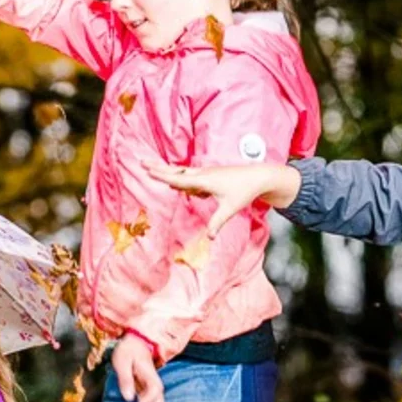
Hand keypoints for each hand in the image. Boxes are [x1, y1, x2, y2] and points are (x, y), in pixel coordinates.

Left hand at [112, 334, 163, 401]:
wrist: (136, 344)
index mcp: (149, 373)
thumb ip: (125, 378)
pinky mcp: (150, 394)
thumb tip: (128, 397)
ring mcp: (153, 389)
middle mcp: (154, 383)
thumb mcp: (122, 361)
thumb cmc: (127, 352)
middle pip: (159, 401)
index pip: (154, 387)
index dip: (149, 397)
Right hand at [143, 161, 300, 235]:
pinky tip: (176, 180)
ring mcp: (206, 172)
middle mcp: (203, 173)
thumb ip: (217, 223)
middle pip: (176, 170)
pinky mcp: (209, 173)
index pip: (180, 179)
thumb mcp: (229, 209)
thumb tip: (208, 238)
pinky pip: (191, 175)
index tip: (149, 172)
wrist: (258, 176)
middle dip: (158, 167)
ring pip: (182, 171)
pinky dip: (180, 176)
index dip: (163, 177)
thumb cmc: (244, 192)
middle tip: (142, 162)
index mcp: (205, 180)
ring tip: (150, 167)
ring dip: (166, 170)